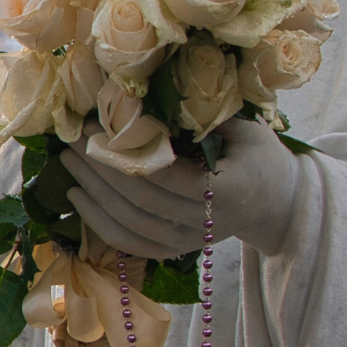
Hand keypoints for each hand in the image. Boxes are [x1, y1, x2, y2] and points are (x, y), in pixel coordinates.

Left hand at [62, 117, 300, 257]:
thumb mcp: (246, 128)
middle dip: (100, 171)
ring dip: (93, 196)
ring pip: (130, 226)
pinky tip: (79, 200)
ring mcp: (189, 242)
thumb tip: (145, 97)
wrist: (276, 202)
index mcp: (227, 191)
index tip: (96, 129)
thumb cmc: (260, 156)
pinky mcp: (176, 250)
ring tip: (69, 166)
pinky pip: (131, 244)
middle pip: (140, 201)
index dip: (124, 154)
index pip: (164, 176)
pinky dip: (100, 224)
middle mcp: (206, 224)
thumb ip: (203, 118)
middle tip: (72, 143)